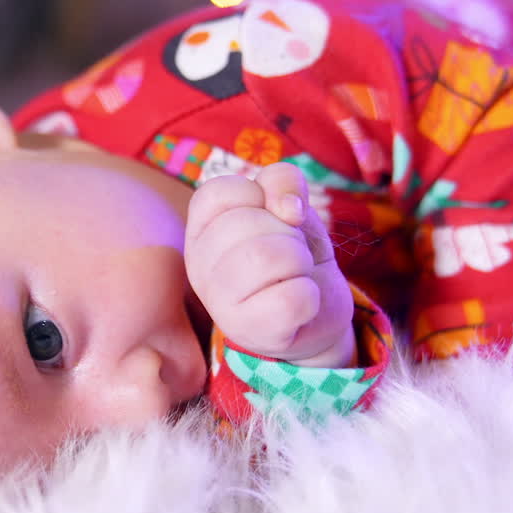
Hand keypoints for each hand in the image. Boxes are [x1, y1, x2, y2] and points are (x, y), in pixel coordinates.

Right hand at [184, 164, 354, 367]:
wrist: (314, 314)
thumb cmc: (292, 253)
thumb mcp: (289, 206)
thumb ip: (282, 181)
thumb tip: (287, 208)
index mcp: (200, 230)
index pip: (220, 191)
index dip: (260, 195)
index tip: (274, 217)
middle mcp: (199, 265)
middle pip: (247, 223)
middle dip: (288, 232)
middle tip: (289, 254)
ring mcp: (217, 302)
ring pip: (269, 257)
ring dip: (300, 262)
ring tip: (295, 276)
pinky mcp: (246, 331)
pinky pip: (292, 298)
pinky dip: (310, 296)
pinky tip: (300, 304)